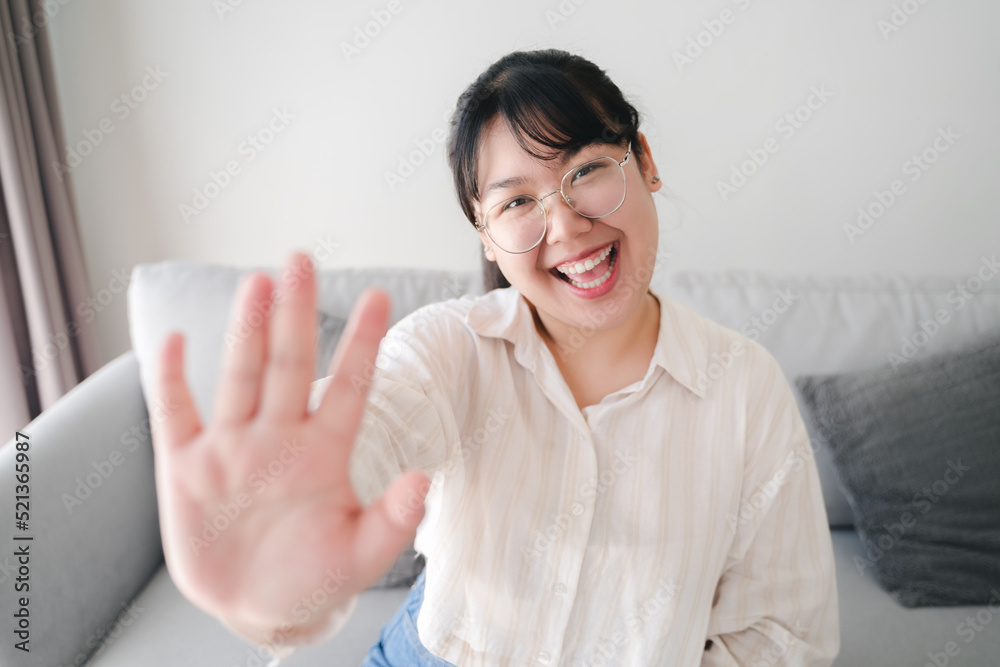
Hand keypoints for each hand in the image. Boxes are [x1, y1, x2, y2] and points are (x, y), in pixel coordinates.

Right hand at [151, 252, 428, 645]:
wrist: (256, 606)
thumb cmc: (314, 577)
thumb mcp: (360, 557)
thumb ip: (392, 521)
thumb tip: (424, 480)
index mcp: (325, 452)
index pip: (350, 386)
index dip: (362, 343)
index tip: (380, 296)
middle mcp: (279, 438)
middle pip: (289, 365)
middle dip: (296, 314)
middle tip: (301, 260)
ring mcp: (232, 448)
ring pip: (241, 377)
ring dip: (245, 331)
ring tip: (256, 283)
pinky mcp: (185, 468)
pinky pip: (176, 415)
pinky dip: (170, 380)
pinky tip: (172, 340)